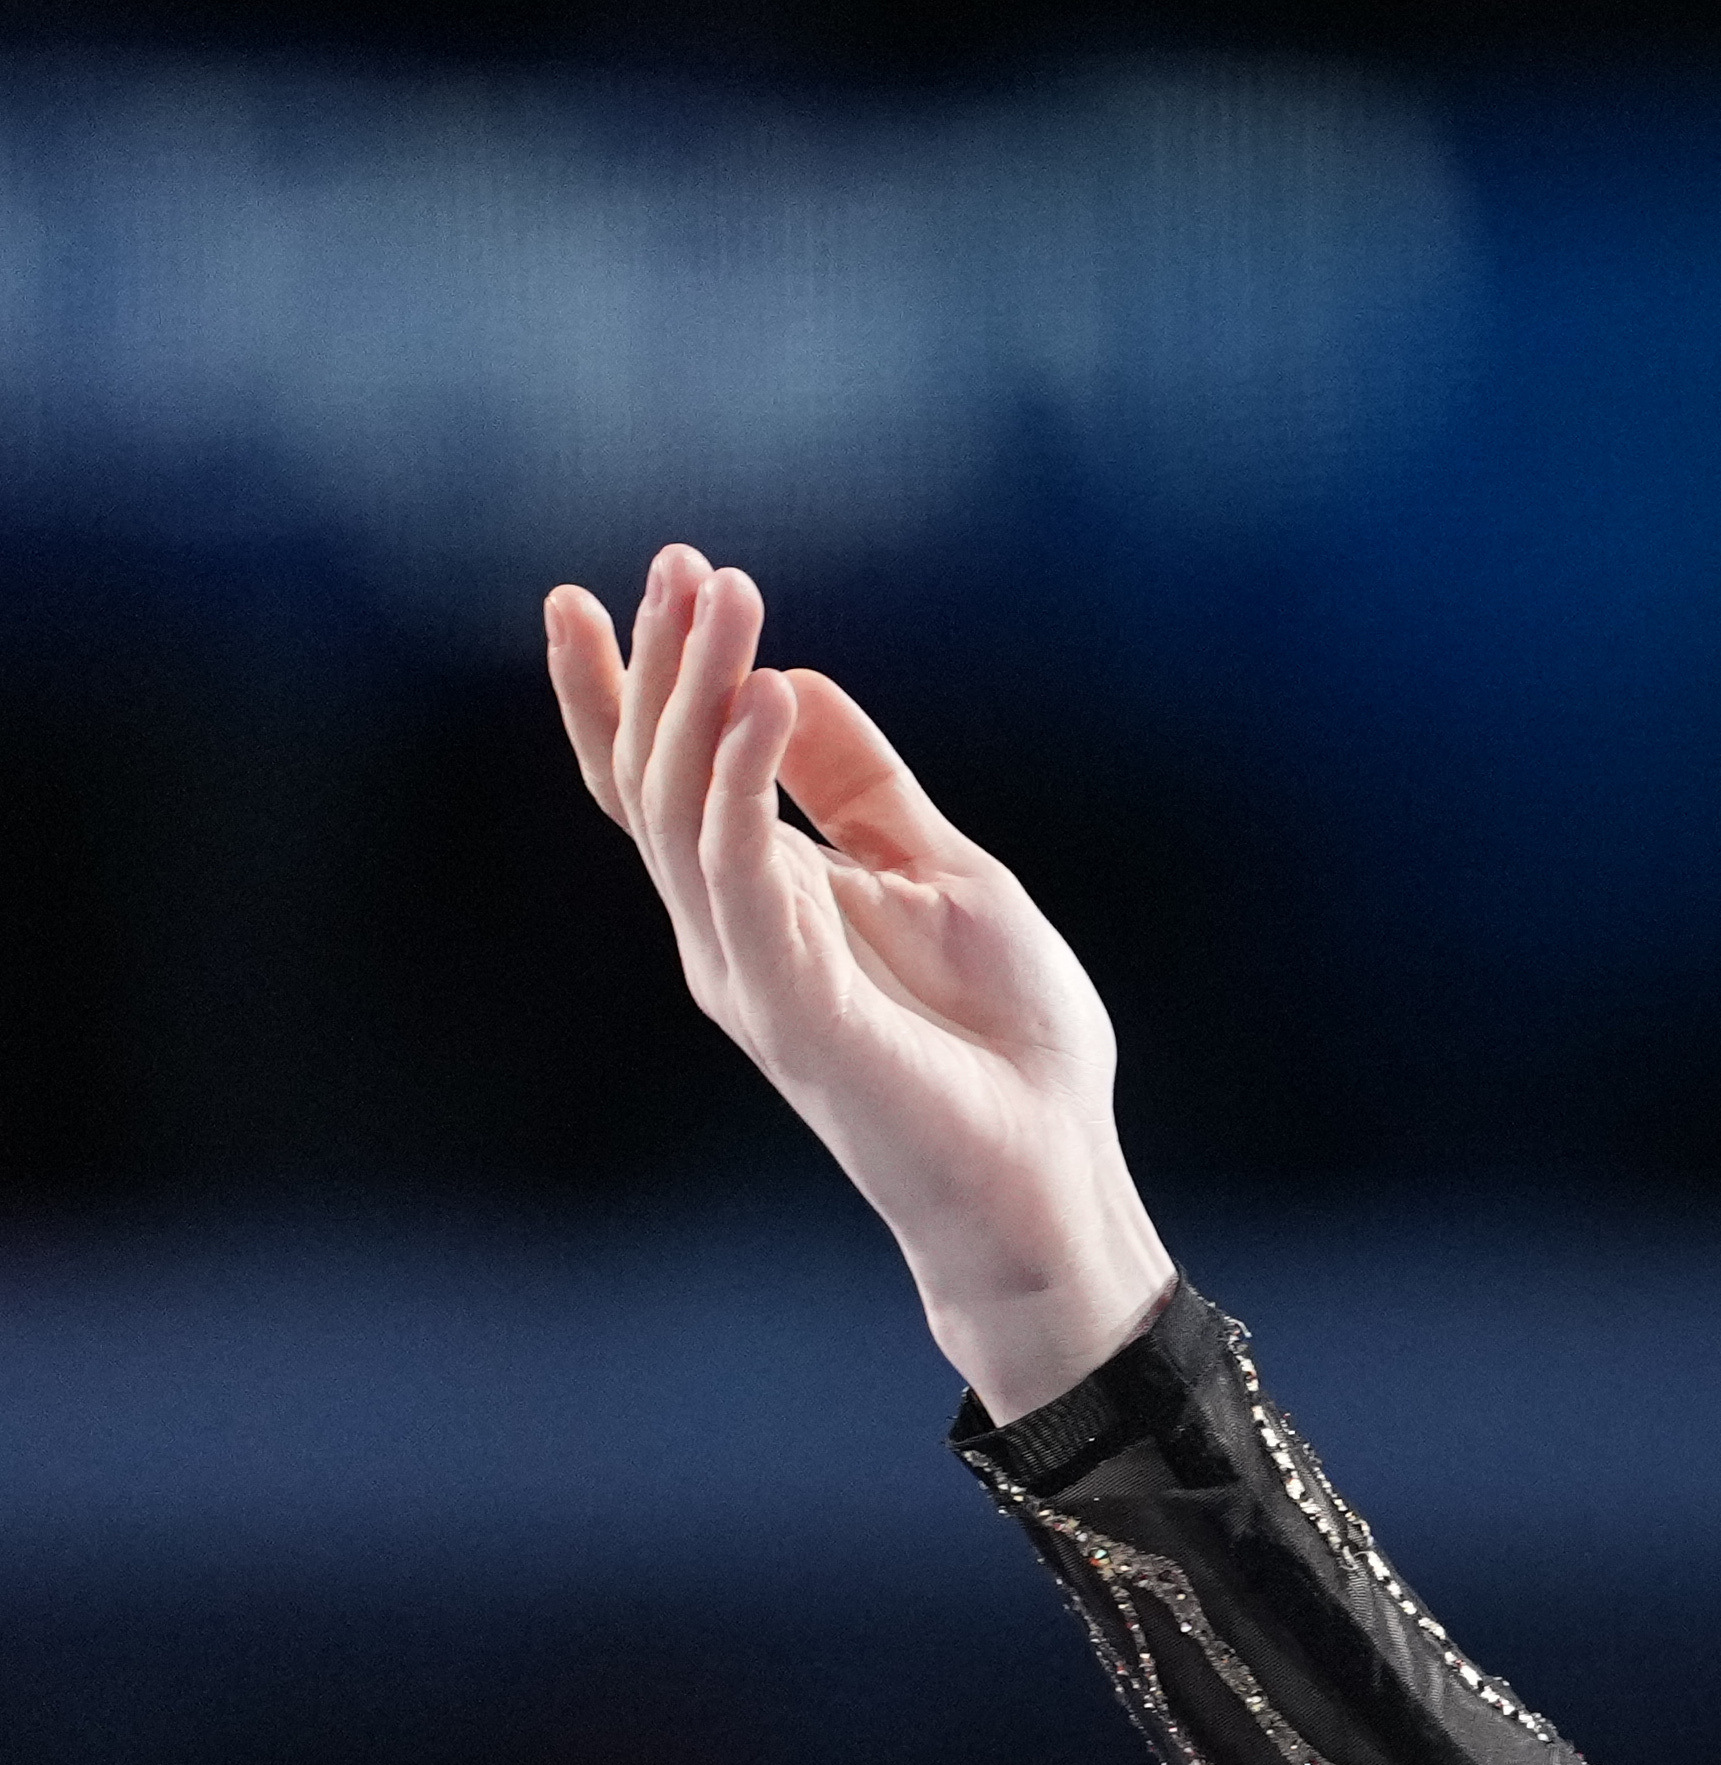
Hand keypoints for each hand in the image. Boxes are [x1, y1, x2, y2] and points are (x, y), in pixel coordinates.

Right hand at [544, 547, 1180, 1423]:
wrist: (1055, 1175)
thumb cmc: (1010, 1044)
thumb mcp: (943, 875)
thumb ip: (864, 790)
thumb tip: (795, 681)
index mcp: (766, 899)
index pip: (659, 779)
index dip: (618, 688)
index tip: (596, 590)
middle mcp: (734, 929)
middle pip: (657, 775)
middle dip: (660, 663)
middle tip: (683, 563)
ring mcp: (750, 968)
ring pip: (680, 808)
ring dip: (696, 694)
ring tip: (722, 598)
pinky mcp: (787, 1006)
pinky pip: (741, 872)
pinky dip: (745, 779)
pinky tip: (768, 695)